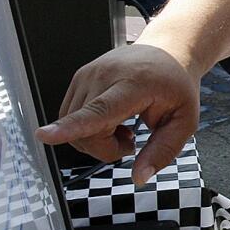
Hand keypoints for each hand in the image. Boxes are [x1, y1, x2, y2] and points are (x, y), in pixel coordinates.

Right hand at [35, 42, 199, 184]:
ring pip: (72, 127)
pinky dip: (87, 128)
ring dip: (96, 140)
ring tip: (122, 127)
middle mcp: (104, 75)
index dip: (72, 127)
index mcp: (134, 84)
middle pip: (85, 131)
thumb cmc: (176, 86)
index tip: (44, 135)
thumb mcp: (185, 121)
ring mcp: (87, 75)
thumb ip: (163, 151)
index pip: (98, 110)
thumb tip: (138, 178)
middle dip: (105, 150)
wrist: (167, 52)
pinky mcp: (77, 79)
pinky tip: (110, 120)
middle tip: (131, 140)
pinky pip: (69, 118)